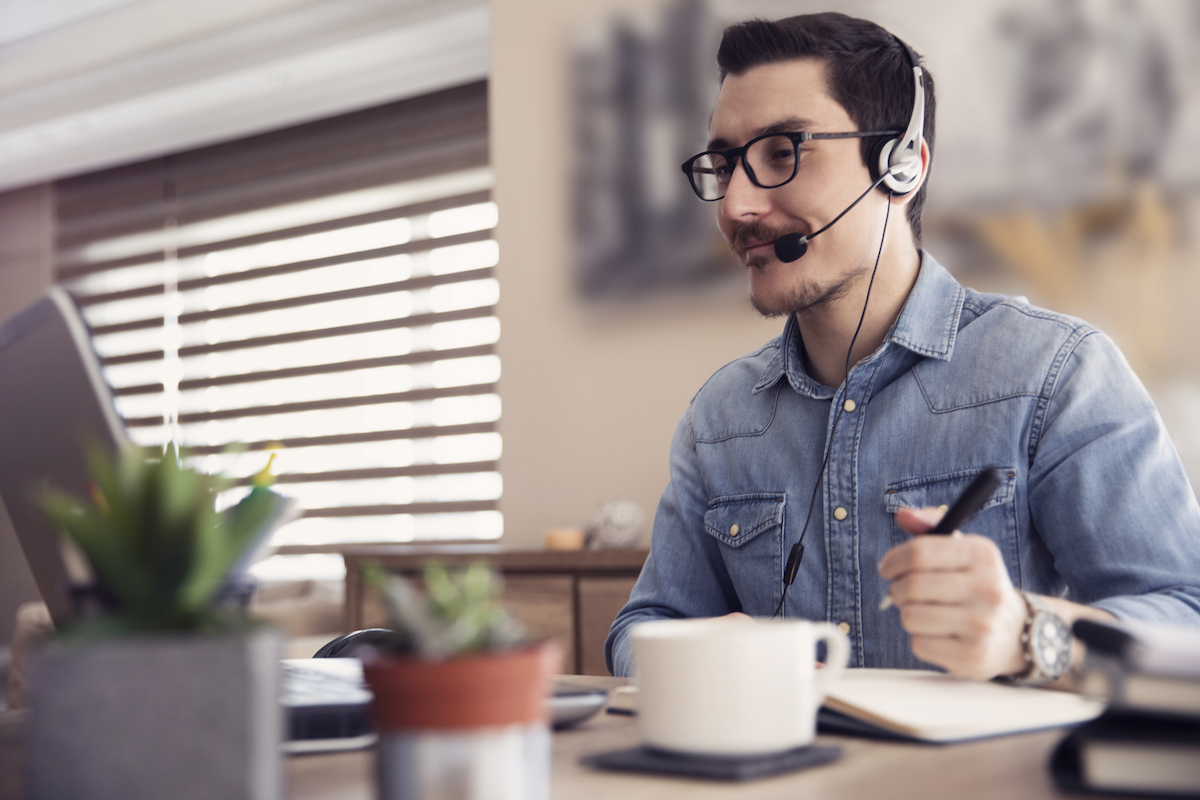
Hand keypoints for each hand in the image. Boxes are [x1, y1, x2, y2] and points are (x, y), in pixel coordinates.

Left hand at [878, 507, 1027, 679]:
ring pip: (911, 617)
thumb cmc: (976, 585)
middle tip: (904, 592)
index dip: (893, 560)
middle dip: (898, 589)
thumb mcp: (962, 550)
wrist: (1015, 632)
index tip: (887, 568)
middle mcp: (987, 588)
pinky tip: (939, 634)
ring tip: (925, 612)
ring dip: (908, 615)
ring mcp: (982, 625)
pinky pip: (919, 644)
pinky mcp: (973, 656)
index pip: (919, 552)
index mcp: (983, 554)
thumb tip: (903, 514)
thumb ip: (930, 527)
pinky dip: (920, 639)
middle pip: (912, 585)